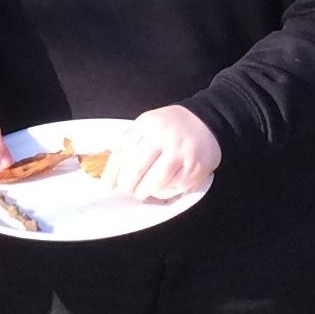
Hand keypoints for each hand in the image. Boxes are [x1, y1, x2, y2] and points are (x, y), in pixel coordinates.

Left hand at [102, 104, 220, 202]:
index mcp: (147, 124)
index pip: (122, 151)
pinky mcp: (195, 167)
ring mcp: (181, 153)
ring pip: (155, 181)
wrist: (207, 121)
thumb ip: (130, 142)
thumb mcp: (147, 124)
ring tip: (141, 191)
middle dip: (127, 185)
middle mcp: (164, 137)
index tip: (107, 185)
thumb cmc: (171, 126)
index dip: (111, 172)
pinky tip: (159, 189)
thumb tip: (111, 171)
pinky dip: (163, 192)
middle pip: (136, 168)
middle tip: (125, 190)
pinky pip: (174, 187)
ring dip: (144, 191)